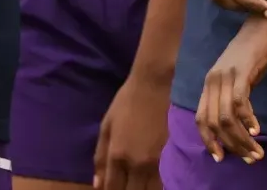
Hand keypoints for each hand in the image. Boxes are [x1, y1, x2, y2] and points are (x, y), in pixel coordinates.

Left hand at [94, 68, 171, 189]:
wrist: (154, 86)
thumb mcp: (106, 126)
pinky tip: (147, 183)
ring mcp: (156, 163)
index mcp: (117, 155)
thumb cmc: (126, 103)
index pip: (112, 189)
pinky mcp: (169, 158)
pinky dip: (152, 187)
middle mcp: (137, 164)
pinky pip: (160, 183)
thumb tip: (97, 183)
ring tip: (134, 184)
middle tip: (121, 186)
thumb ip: (100, 156)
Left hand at [194, 13, 266, 164]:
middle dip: (231, 145)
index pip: (201, 118)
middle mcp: (213, 79)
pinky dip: (248, 120)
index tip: (221, 157)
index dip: (209, 140)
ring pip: (226, 117)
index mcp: (209, 83)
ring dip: (241, 139)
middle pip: (213, 122)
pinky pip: (239, 103)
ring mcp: (226, 75)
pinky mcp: (241, 71)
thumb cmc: (255, 53)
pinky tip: (257, 129)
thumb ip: (233, 98)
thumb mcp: (239, 78)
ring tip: (256, 151)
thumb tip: (237, 128)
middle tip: (250, 158)